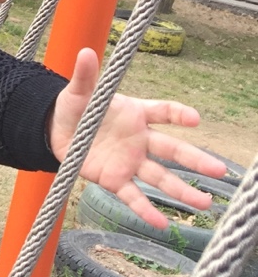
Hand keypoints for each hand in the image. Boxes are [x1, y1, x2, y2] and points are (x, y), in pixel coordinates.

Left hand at [48, 48, 226, 227]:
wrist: (55, 131)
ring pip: (160, 177)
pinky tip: (162, 224)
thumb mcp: (78, 92)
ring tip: (204, 204)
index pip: (163, 112)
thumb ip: (86, 77)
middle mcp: (139, 140)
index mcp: (136, 113)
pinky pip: (133, 197)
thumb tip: (86, 52)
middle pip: (172, 150)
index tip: (194, 119)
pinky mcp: (114, 180)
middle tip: (220, 171)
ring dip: (181, 191)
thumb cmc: (74, 108)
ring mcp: (130, 162)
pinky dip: (146, 211)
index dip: (178, 114)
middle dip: (196, 160)